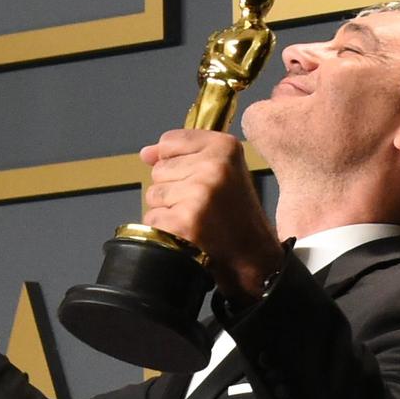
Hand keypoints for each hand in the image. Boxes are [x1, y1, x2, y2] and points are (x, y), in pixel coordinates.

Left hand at [140, 130, 283, 301]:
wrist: (252, 256)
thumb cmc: (237, 216)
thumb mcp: (224, 172)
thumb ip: (184, 155)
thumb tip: (146, 153)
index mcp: (225, 147)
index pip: (169, 142)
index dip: (175, 163)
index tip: (197, 178)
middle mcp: (213, 166)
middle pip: (159, 170)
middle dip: (173, 189)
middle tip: (202, 204)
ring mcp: (198, 194)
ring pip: (153, 194)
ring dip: (168, 209)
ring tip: (196, 218)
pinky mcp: (185, 221)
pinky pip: (152, 219)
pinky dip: (165, 229)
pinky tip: (189, 233)